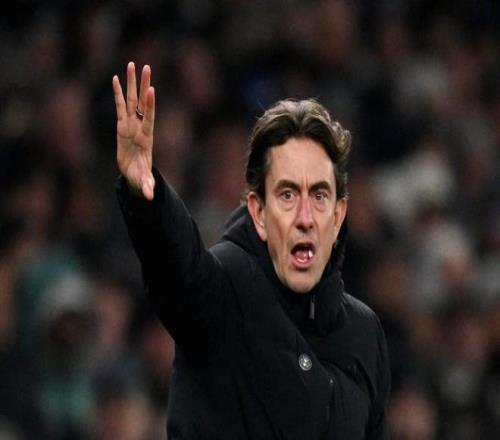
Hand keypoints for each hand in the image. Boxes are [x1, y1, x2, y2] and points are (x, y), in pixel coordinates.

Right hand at [113, 62, 155, 199]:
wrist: (135, 173)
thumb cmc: (140, 176)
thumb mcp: (143, 181)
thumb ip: (147, 186)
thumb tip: (150, 196)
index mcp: (146, 137)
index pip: (149, 117)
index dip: (150, 104)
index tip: (152, 89)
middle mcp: (140, 126)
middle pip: (142, 103)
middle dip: (143, 85)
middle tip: (146, 67)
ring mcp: (131, 124)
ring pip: (131, 100)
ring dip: (132, 83)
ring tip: (133, 65)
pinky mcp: (122, 125)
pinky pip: (120, 106)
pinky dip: (118, 93)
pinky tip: (117, 78)